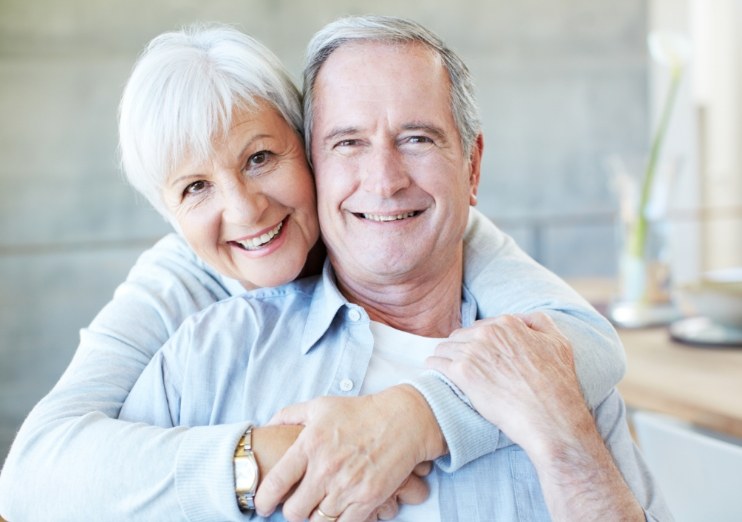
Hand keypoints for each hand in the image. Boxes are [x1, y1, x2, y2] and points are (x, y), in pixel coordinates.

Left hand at [254, 385, 442, 521]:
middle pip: (294, 511)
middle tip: (295, 505)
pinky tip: (338, 510)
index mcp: (309, 445)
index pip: (275, 483)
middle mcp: (326, 469)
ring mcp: (347, 486)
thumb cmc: (360, 411)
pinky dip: (337, 521)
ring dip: (314, 517)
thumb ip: (290, 414)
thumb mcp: (321, 405)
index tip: (262, 505)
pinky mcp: (368, 499)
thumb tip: (268, 425)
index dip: (263, 500)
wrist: (402, 419)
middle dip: (291, 512)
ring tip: (318, 506)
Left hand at [426, 313, 586, 453]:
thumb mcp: (559, 344)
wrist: (550, 418)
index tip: (477, 354)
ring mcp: (473, 351)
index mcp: (508, 324)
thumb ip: (540, 323)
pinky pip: (437, 363)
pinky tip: (435, 372)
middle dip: (460, 348)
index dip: (479, 342)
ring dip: (445, 357)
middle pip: (461, 336)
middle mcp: (488, 333)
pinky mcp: (462, 372)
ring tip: (446, 368)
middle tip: (462, 364)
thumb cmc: (557, 385)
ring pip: (446, 348)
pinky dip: (434, 367)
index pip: (481, 327)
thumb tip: (523, 319)